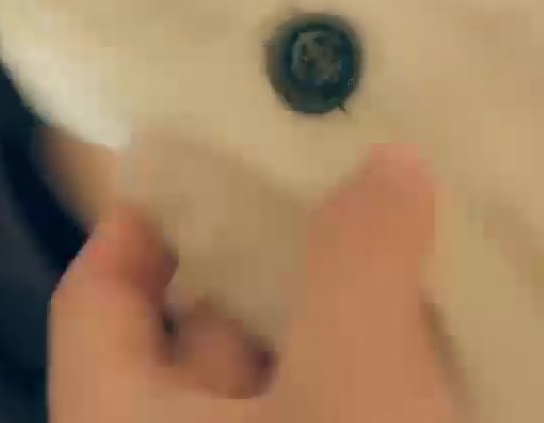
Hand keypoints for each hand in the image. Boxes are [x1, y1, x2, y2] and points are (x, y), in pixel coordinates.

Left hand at [49, 145, 459, 421]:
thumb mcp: (355, 380)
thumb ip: (361, 260)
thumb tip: (389, 159)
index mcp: (121, 420)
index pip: (94, 298)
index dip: (144, 219)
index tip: (211, 149)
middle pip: (200, 335)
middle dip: (275, 256)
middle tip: (347, 173)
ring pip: (285, 382)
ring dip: (341, 318)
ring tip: (416, 238)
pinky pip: (341, 411)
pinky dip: (376, 378)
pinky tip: (449, 330)